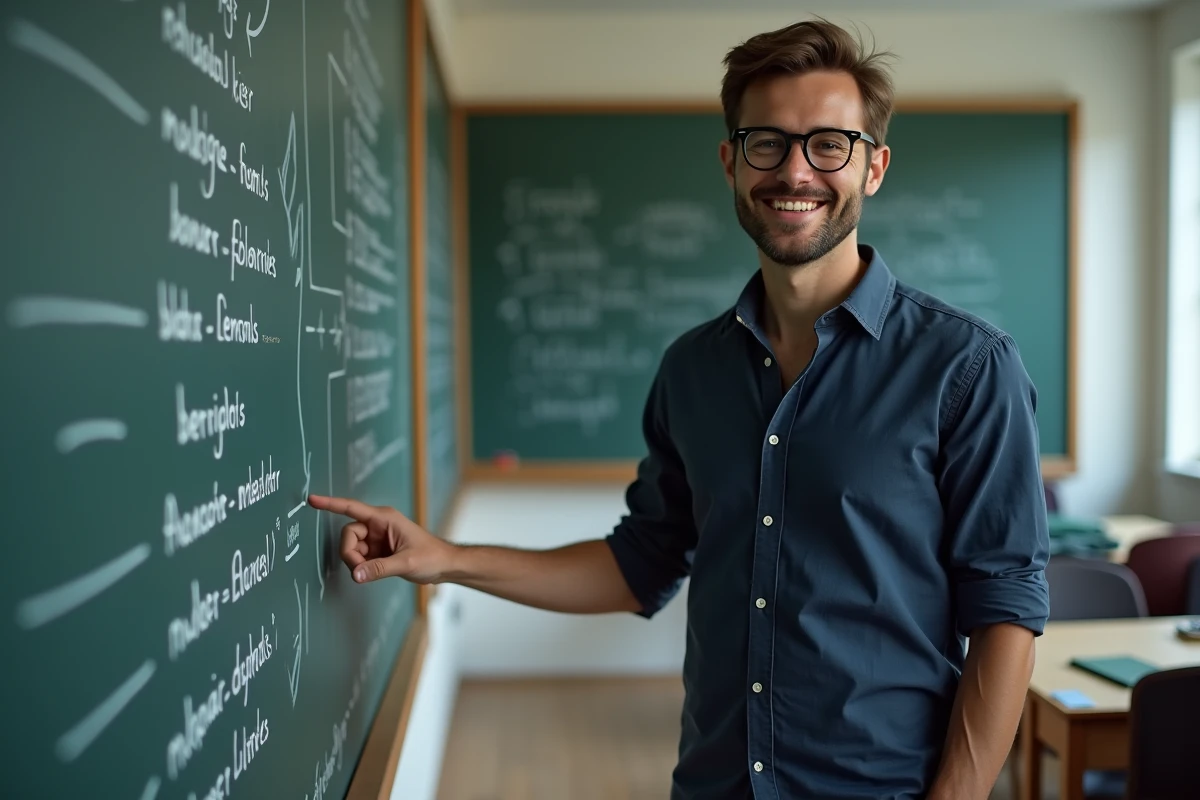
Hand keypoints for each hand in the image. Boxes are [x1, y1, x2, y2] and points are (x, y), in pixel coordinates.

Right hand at [307, 494, 451, 584]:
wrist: (444, 565)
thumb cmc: (431, 557)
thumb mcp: (406, 562)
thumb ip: (379, 569)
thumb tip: (355, 575)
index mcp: (384, 518)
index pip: (351, 508)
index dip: (330, 504)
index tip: (312, 500)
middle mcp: (378, 526)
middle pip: (348, 535)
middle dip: (350, 553)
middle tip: (360, 569)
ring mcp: (376, 539)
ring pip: (352, 548)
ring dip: (356, 562)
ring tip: (373, 571)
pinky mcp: (377, 551)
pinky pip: (359, 558)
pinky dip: (361, 567)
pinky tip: (374, 572)